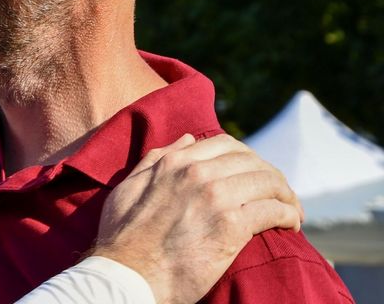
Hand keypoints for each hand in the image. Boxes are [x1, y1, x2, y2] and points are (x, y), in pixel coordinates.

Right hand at [91, 133, 301, 303]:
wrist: (127, 275)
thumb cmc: (123, 237)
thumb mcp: (129, 187)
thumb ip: (155, 159)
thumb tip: (187, 140)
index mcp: (174, 162)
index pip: (226, 145)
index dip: (248, 158)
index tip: (254, 175)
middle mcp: (197, 173)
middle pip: (252, 161)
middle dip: (271, 176)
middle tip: (279, 194)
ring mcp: (215, 197)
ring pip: (268, 182)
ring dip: (286, 195)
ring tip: (291, 211)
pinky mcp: (232, 227)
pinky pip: (273, 210)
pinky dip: (288, 215)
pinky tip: (290, 225)